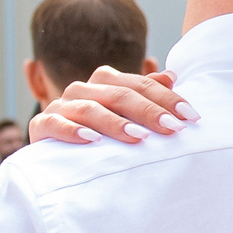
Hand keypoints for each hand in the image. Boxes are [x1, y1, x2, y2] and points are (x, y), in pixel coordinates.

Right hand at [29, 68, 194, 145]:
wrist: (55, 158)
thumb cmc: (100, 136)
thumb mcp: (126, 117)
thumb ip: (146, 95)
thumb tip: (171, 75)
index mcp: (105, 82)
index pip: (140, 85)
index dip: (167, 99)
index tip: (191, 117)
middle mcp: (83, 89)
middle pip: (120, 95)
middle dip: (149, 112)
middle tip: (173, 128)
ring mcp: (61, 106)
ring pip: (90, 109)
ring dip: (116, 124)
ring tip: (139, 138)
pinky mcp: (41, 125)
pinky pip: (55, 124)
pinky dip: (73, 131)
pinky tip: (93, 141)